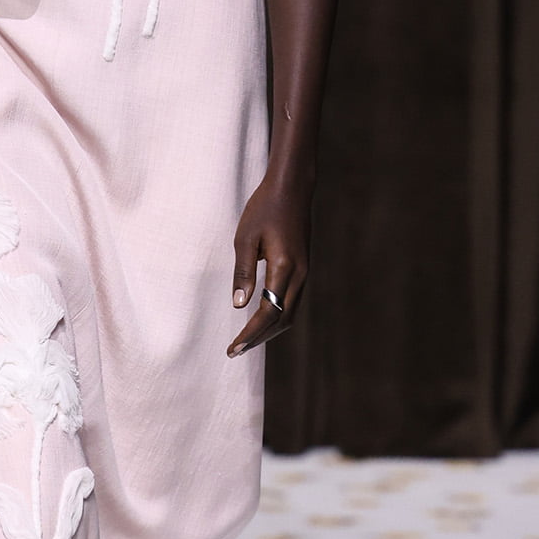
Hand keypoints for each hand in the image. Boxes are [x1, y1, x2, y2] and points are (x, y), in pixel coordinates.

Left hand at [227, 172, 310, 356]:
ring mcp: (304, 272)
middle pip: (282, 320)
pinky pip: (291, 302)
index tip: (233, 349)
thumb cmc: (264, 208)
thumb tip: (239, 306)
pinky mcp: (303, 268)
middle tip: (235, 351)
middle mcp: (300, 274)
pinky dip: (276, 317)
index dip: (250, 334)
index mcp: (284, 267)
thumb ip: (242, 272)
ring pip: (289, 313)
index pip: (268, 312)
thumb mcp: (245, 237)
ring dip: (269, 330)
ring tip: (246, 341)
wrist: (292, 187)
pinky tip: (261, 319)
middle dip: (259, 338)